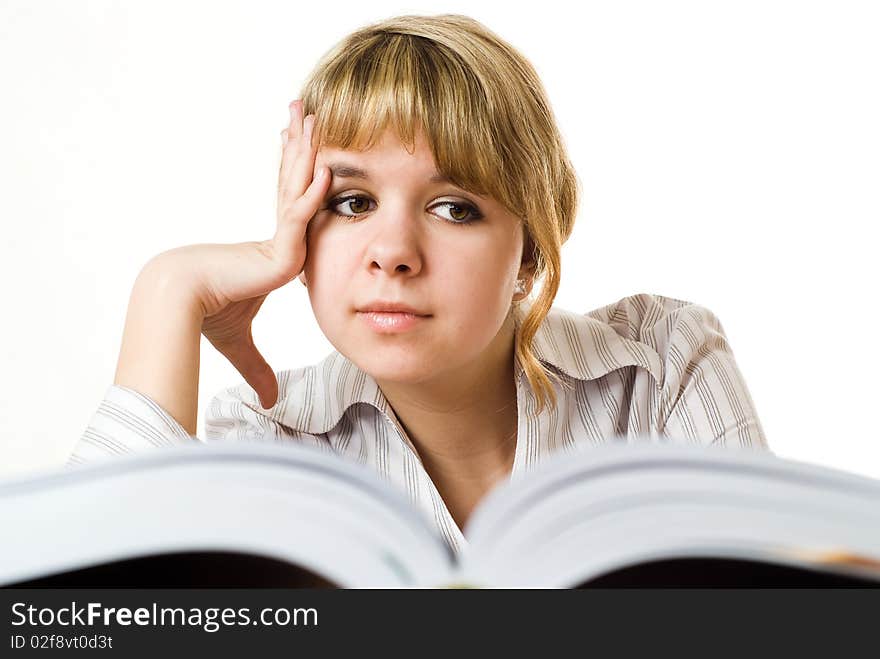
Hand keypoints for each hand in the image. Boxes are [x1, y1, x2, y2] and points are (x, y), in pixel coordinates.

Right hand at [153, 99, 329, 407]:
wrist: (175, 306)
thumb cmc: (203, 318)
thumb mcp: (241, 344)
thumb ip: (260, 367)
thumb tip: (270, 403)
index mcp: (271, 251)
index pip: (293, 208)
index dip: (300, 179)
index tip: (309, 154)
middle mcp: (276, 237)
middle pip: (296, 183)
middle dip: (301, 145)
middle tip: (306, 110)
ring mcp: (277, 238)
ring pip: (300, 188)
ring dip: (308, 150)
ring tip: (313, 112)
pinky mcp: (278, 249)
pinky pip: (301, 216)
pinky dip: (315, 193)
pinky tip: (329, 169)